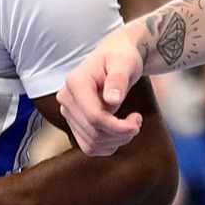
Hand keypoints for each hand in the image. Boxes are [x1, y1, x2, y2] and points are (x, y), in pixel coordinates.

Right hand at [56, 26, 144, 155]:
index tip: (137, 121)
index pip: (94, 116)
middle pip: (93, 133)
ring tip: (130, 124)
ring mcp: (68, 112)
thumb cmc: (121, 57)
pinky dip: (108, 145)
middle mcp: (66, 99)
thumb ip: (118, 79)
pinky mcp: (74, 123)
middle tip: (137, 121)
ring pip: (91, 144)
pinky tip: (119, 132)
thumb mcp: (124, 63)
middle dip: (120, 134)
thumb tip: (111, 99)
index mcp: (75, 83)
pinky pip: (89, 146)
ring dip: (116, 141)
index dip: (118, 127)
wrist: (114, 57)